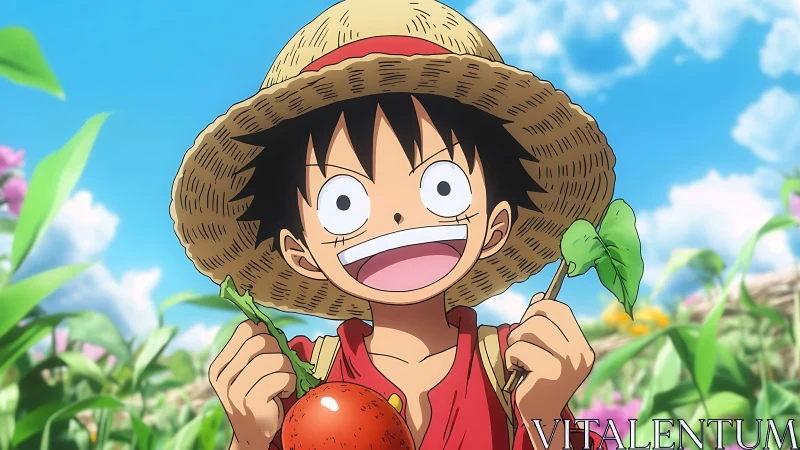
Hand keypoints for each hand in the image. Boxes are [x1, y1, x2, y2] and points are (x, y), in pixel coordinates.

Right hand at [209, 321, 295, 448]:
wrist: (253, 435)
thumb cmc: (257, 397)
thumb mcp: (248, 373)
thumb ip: (254, 351)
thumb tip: (264, 323)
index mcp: (219, 367)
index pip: (246, 330)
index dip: (265, 333)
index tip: (272, 347)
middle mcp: (223, 378)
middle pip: (261, 341)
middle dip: (279, 350)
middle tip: (282, 365)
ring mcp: (236, 392)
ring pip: (274, 360)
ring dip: (288, 368)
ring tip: (285, 380)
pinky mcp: (252, 404)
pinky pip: (282, 378)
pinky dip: (290, 382)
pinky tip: (285, 391)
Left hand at [506, 293, 594, 447]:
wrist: (540, 416)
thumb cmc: (540, 380)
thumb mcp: (546, 351)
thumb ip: (544, 325)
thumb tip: (539, 296)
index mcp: (583, 347)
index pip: (561, 310)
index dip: (540, 307)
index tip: (528, 316)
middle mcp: (579, 354)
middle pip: (542, 317)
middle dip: (522, 326)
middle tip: (518, 342)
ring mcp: (566, 364)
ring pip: (529, 331)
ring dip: (515, 343)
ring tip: (518, 358)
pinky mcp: (549, 373)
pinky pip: (519, 350)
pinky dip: (510, 358)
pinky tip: (516, 371)